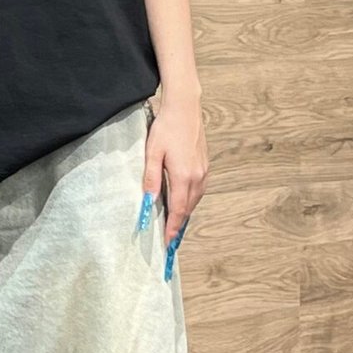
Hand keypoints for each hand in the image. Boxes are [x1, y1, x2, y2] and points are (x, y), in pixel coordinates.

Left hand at [142, 91, 207, 272]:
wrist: (185, 108)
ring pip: (195, 200)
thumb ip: (151, 178)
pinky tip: (182, 202)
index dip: (173, 228)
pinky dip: (190, 201)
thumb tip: (148, 201)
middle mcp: (197, 177)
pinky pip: (198, 190)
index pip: (178, 210)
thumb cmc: (166, 128)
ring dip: (185, 214)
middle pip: (188, 209)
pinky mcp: (205, 165)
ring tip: (174, 225)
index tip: (167, 244)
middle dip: (179, 225)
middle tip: (169, 240)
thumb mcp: (152, 152)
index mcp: (183, 176)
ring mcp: (203, 171)